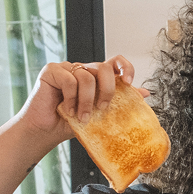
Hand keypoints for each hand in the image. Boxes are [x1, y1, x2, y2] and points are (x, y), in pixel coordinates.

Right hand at [18, 57, 141, 152]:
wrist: (46, 132)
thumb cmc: (72, 123)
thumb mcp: (101, 114)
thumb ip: (120, 101)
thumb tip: (146, 93)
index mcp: (96, 77)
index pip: (115, 62)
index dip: (125, 68)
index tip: (128, 83)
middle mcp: (83, 69)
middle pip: (104, 68)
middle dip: (107, 90)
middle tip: (103, 109)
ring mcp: (67, 68)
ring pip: (87, 76)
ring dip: (87, 101)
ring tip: (82, 116)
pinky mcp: (51, 71)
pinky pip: (69, 80)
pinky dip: (71, 98)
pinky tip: (66, 109)